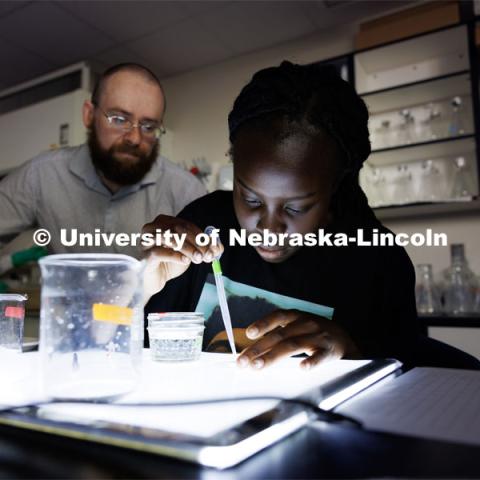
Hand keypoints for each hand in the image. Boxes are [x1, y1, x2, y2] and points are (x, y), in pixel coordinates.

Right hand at [141, 215, 222, 303]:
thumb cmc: (170, 262)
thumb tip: (218, 247)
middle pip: (178, 229)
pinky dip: (175, 255)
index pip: (186, 225)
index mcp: (164, 222)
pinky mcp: (144, 255)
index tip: (213, 248)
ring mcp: (146, 241)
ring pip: (169, 237)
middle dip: (197, 242)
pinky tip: (185, 261)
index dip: (202, 236)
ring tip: (198, 258)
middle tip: (207, 255)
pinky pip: (159, 252)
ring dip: (188, 248)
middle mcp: (153, 228)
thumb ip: (204, 248)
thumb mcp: (189, 252)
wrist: (154, 279)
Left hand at [236, 309, 360, 369]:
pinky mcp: (330, 351)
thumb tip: (253, 350)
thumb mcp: (298, 326)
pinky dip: (311, 362)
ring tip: (259, 366)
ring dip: (274, 356)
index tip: (248, 334)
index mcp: (297, 317)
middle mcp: (306, 324)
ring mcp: (318, 337)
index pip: (277, 316)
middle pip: (280, 336)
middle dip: (259, 348)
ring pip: (293, 346)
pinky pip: (320, 356)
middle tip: (243, 361)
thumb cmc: (314, 333)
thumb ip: (279, 334)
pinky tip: (302, 368)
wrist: (345, 339)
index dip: (263, 324)